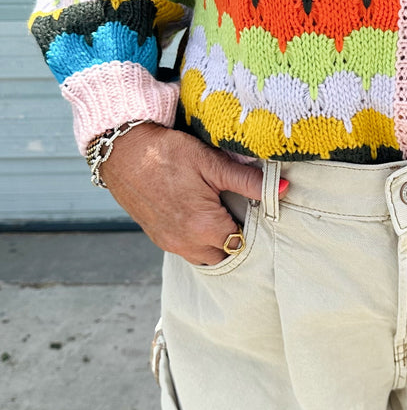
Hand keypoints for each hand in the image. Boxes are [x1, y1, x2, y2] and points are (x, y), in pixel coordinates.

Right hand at [99, 124, 286, 266]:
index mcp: (204, 226)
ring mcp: (170, 243)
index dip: (250, 226)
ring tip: (218, 213)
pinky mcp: (158, 238)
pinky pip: (187, 250)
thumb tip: (283, 189)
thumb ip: (248, 180)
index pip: (242, 242)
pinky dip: (197, 240)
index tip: (250, 207)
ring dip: (215, 242)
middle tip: (236, 210)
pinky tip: (198, 216)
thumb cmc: (166, 153)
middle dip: (234, 238)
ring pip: (205, 257)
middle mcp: (186, 242)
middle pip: (225, 255)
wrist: (122, 152)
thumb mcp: (210, 163)